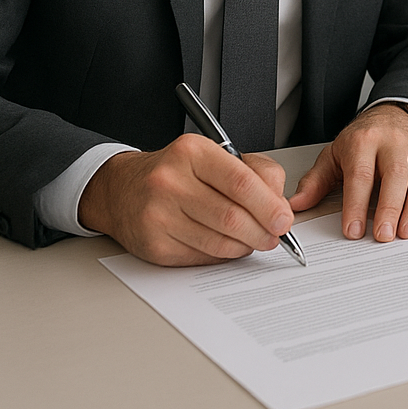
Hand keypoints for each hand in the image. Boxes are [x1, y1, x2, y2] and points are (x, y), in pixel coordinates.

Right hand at [78, 134, 291, 266]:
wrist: (123, 190)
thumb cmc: (178, 173)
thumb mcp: (218, 156)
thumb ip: (258, 173)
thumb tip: (281, 206)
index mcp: (192, 152)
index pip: (240, 182)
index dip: (268, 205)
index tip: (284, 220)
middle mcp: (170, 181)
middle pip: (231, 216)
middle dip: (262, 231)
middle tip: (275, 236)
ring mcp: (158, 215)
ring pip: (219, 241)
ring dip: (246, 245)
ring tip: (254, 239)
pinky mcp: (154, 244)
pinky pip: (202, 256)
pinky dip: (223, 254)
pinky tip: (227, 245)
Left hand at [288, 102, 407, 242]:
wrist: (393, 116)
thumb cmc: (362, 142)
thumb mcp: (334, 155)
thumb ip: (316, 182)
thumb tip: (296, 206)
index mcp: (363, 142)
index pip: (360, 175)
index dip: (356, 204)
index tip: (353, 230)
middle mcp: (392, 143)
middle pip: (394, 175)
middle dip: (390, 208)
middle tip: (384, 235)